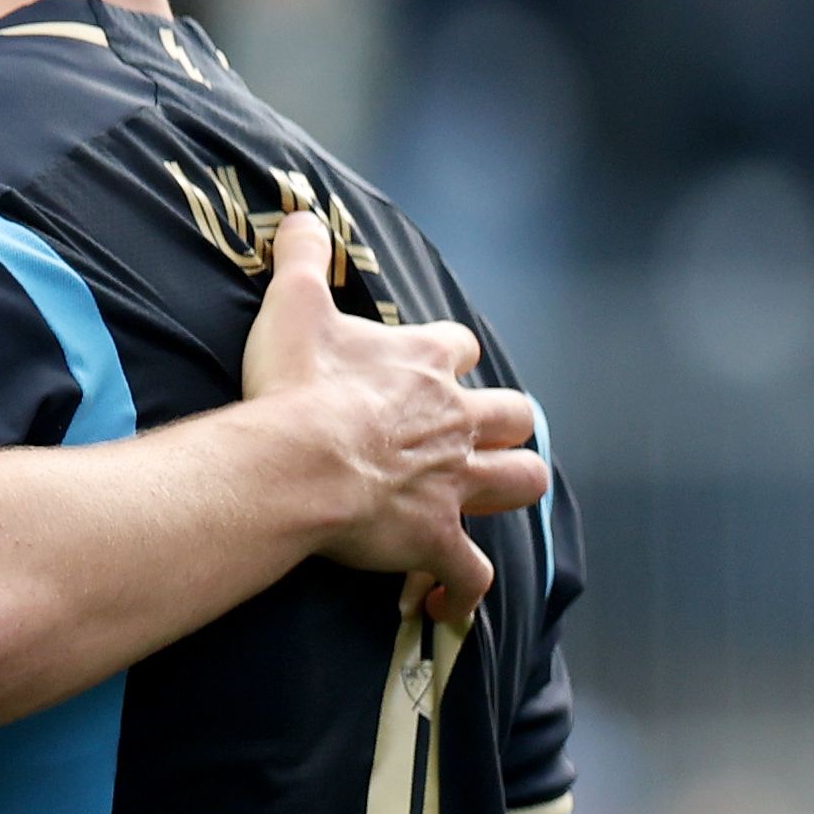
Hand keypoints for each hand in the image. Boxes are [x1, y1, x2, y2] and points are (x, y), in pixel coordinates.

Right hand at [241, 212, 546, 621]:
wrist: (299, 460)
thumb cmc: (295, 386)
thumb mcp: (294, 305)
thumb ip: (302, 258)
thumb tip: (301, 214)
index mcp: (425, 364)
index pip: (457, 348)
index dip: (447, 357)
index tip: (428, 366)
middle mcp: (455, 420)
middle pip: (513, 415)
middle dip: (502, 424)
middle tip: (471, 437)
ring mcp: (453, 482)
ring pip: (520, 482)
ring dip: (509, 487)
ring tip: (484, 497)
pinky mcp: (437, 537)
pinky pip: (468, 572)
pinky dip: (461, 586)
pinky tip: (444, 599)